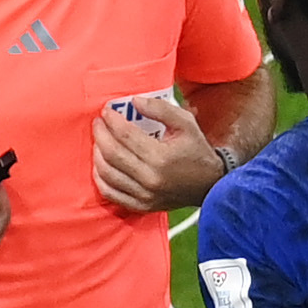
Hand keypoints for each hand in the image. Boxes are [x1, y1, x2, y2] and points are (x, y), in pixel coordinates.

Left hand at [94, 89, 223, 213]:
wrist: (210, 184)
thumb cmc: (196, 150)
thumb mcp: (185, 123)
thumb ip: (160, 109)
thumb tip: (134, 102)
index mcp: (160, 157)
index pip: (125, 135)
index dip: (112, 120)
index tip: (106, 111)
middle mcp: (150, 178)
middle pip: (112, 154)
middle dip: (100, 135)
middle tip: (98, 123)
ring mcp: (144, 195)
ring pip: (107, 174)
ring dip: (97, 155)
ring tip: (99, 141)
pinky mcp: (142, 206)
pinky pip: (111, 194)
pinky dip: (100, 179)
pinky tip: (100, 166)